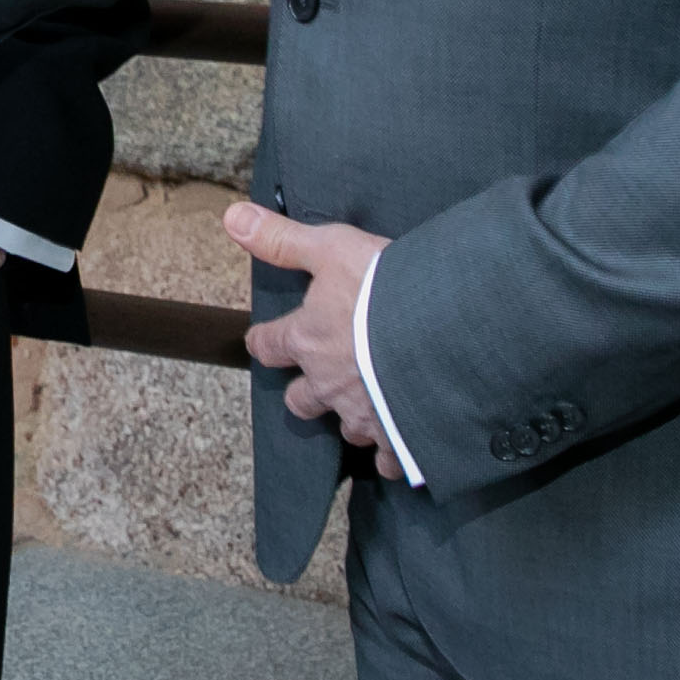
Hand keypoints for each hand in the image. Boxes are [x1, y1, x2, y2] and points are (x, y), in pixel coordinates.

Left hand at [225, 201, 402, 482]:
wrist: (447, 331)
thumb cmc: (387, 287)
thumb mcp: (331, 247)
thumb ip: (283, 240)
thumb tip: (233, 219)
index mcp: (307, 340)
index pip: (268, 347)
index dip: (265, 342)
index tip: (265, 341)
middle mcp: (328, 384)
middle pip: (300, 401)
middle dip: (305, 392)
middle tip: (318, 378)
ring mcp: (363, 415)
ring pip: (345, 429)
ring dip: (351, 417)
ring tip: (366, 403)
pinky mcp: (398, 438)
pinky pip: (388, 459)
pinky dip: (392, 452)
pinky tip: (401, 443)